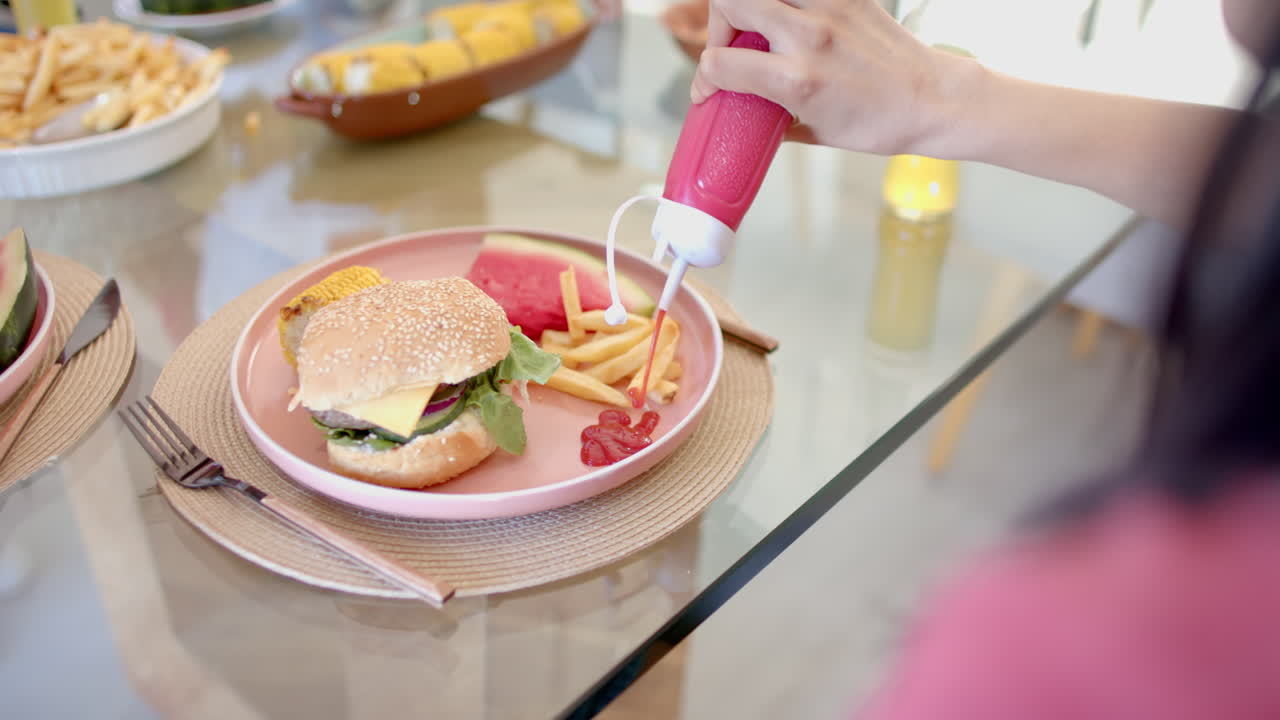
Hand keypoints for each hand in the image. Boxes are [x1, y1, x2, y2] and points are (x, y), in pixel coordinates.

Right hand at [690, 0, 971, 154]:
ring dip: (750, 6)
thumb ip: (772, 118)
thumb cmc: (881, 122)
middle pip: (729, 2)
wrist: (932, 99)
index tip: (709, 90)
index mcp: (797, 79)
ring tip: (759, 28)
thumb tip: (748, 113)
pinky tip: (792, 18)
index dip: (703, 80)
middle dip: (717, 27)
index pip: (719, 64)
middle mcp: (808, 37)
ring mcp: (829, 9)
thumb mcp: (816, 132)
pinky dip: (789, 1)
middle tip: (730, 48)